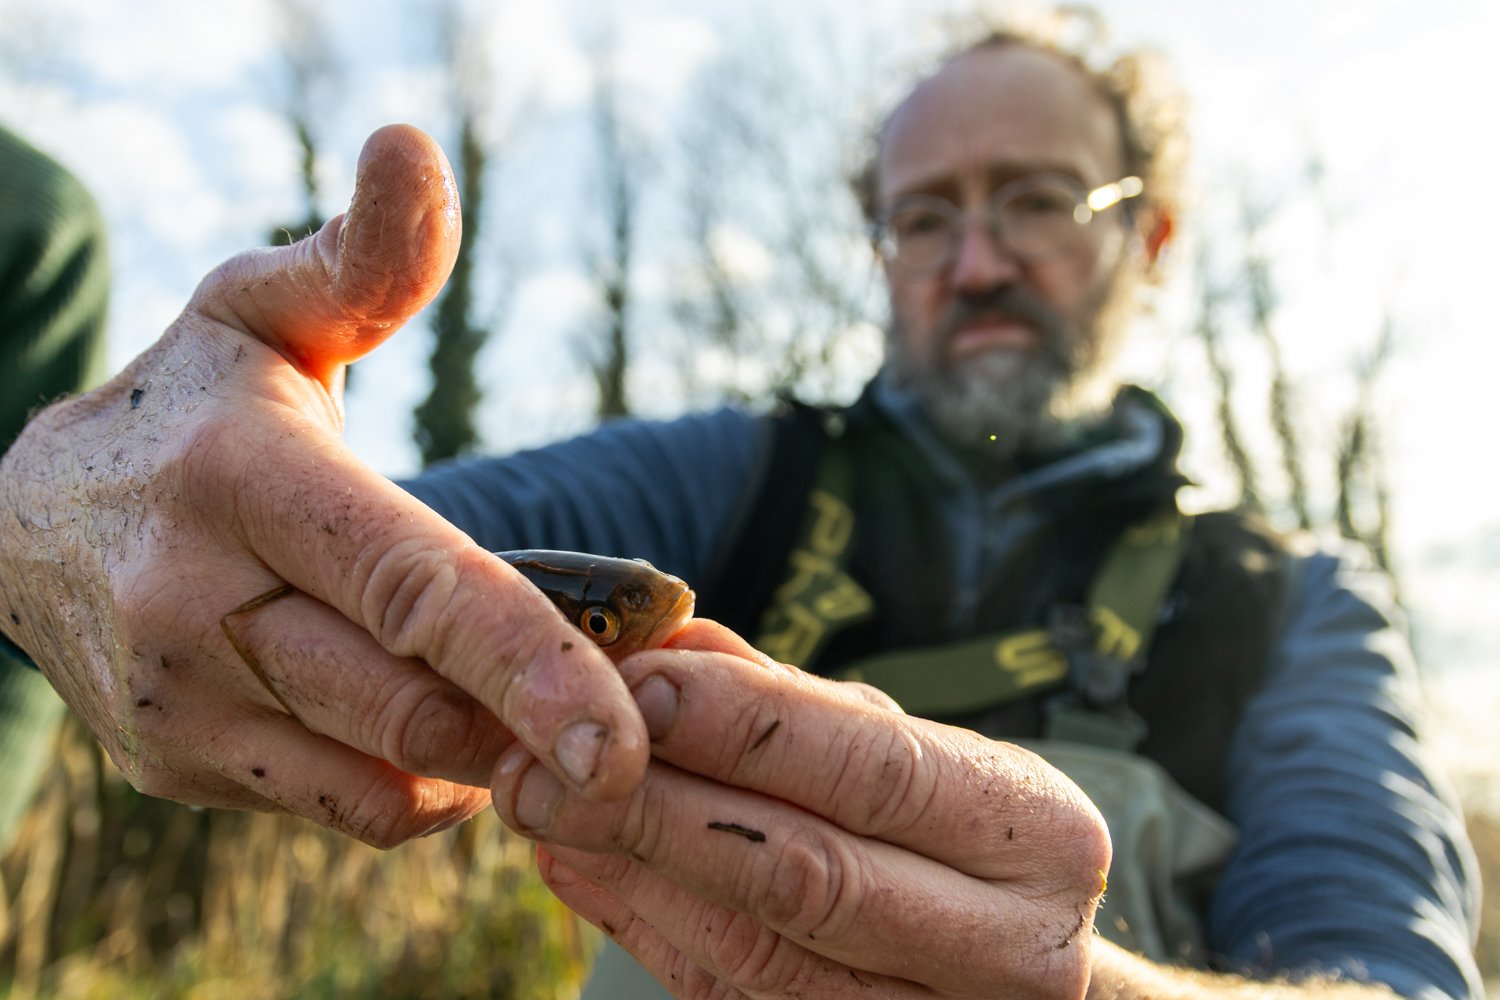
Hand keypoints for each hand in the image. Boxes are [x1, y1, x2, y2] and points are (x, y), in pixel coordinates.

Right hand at [0, 125, 647, 845]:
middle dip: (536, 729)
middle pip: (413, 705)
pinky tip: (448, 733)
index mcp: (246, 480)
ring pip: (386, 777)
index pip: (413, 586)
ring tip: (531, 710)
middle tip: (623, 722)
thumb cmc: (193, 405)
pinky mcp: (175, 768)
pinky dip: (425, 787)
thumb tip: (417, 150)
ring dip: (489, 760)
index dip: (530, 663)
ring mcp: (177, 703)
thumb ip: (363, 256)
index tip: (625, 737)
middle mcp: (196, 603)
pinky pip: (345, 810)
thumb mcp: (264, 310)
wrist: (27, 523)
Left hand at [493, 621, 1111, 998]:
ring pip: (755, 952)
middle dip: (660, 809)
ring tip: (543, 809)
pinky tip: (583, 872)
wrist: (1025, 977)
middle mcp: (1008, 946)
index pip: (878, 770)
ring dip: (632, 874)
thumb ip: (801, 706)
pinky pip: (734, 999)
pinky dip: (647, 932)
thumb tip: (673, 642)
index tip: (641, 682)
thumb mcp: (923, 759)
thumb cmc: (971, 844)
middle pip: (805, 873)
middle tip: (546, 759)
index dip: (749, 727)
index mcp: (1036, 835)